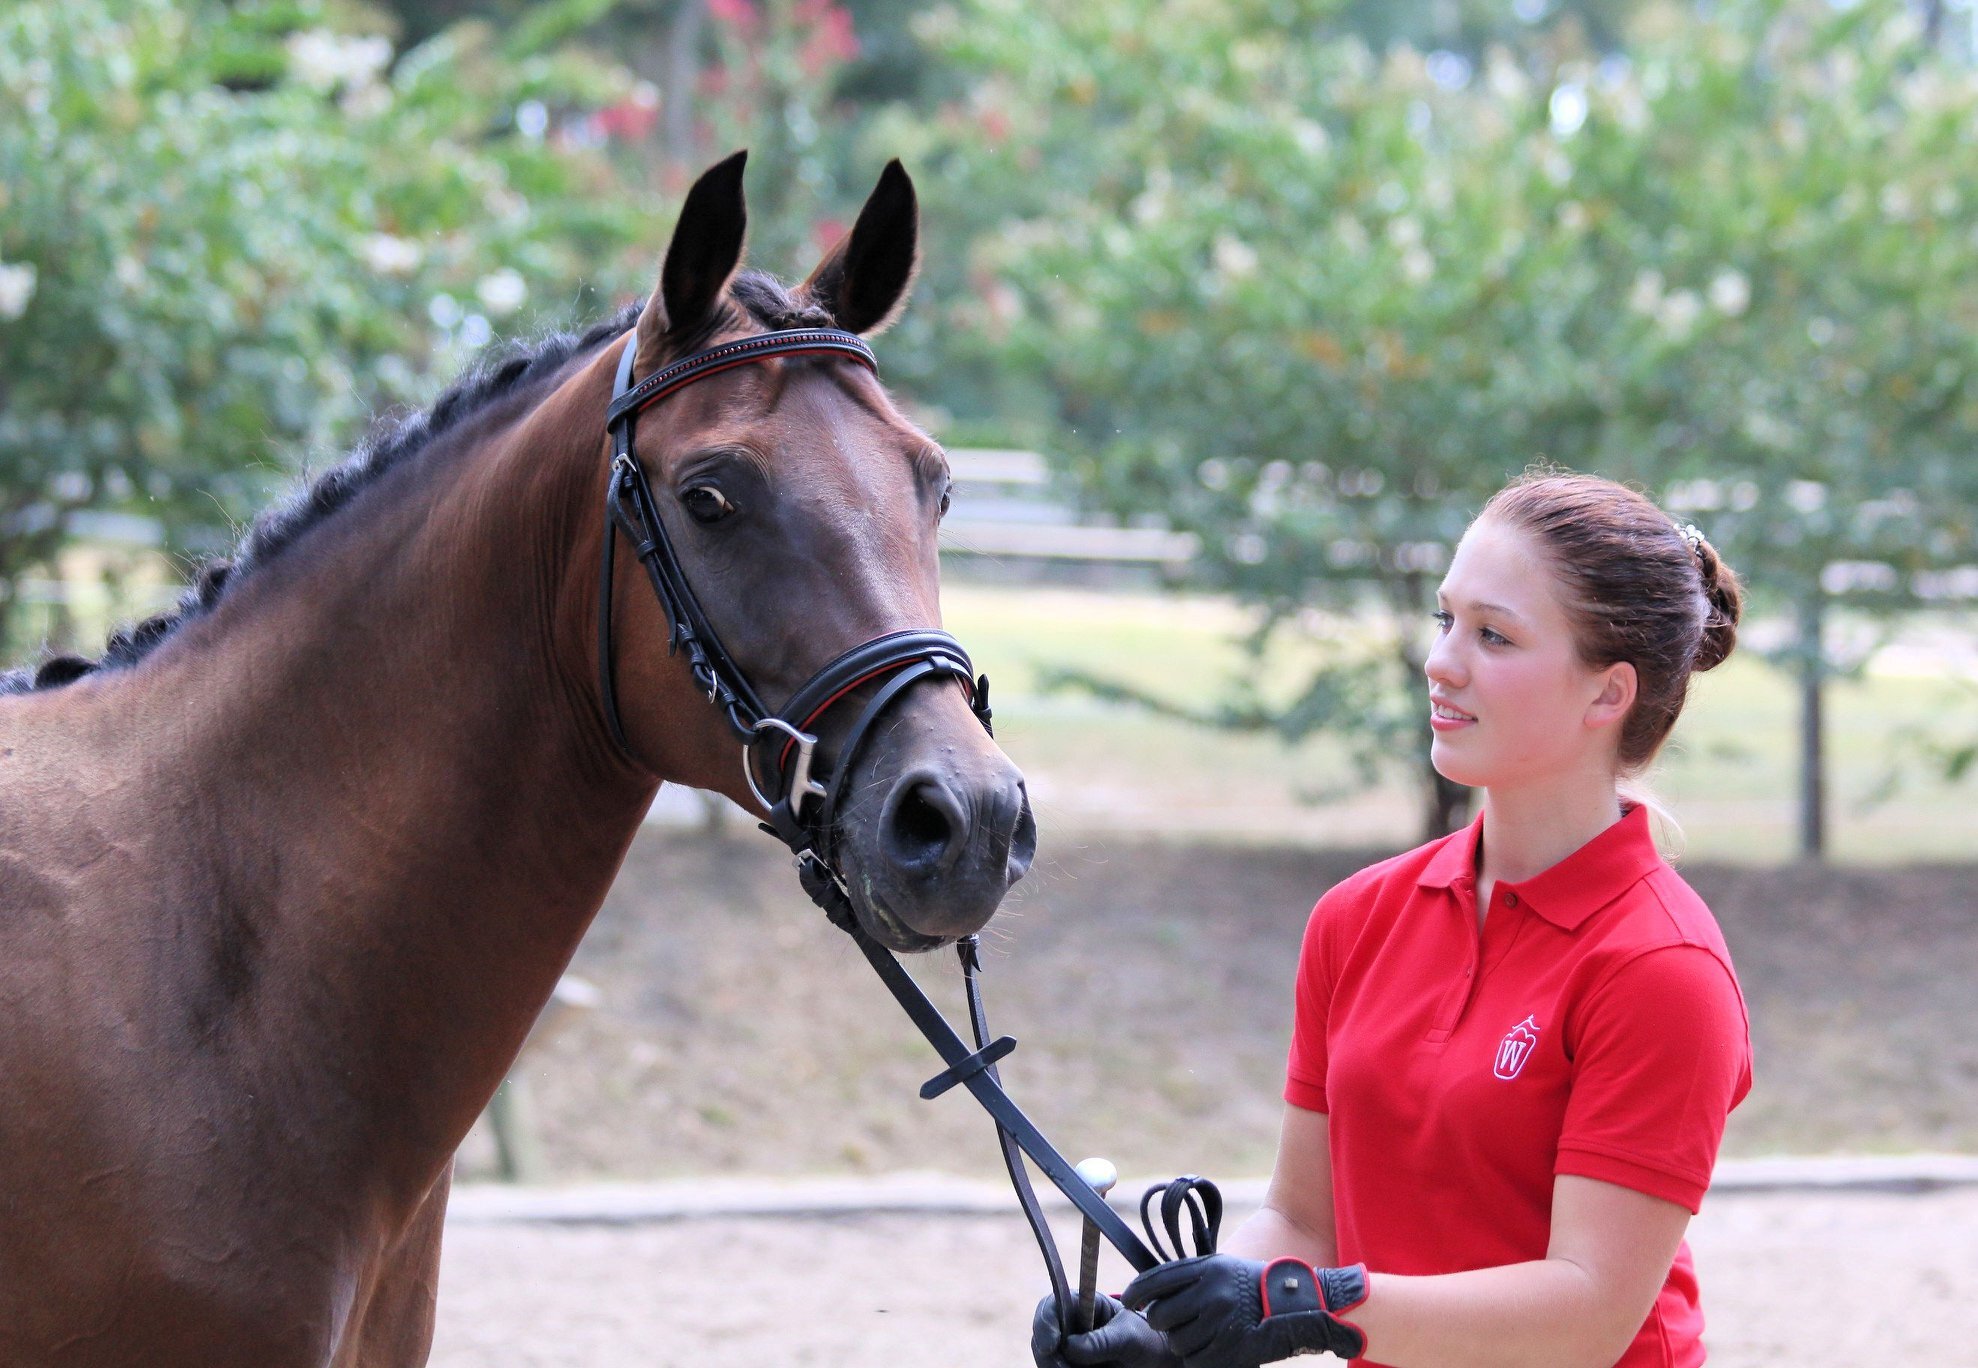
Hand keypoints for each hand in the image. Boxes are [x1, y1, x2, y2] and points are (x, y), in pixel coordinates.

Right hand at [1033, 1291, 1182, 1367]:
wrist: (1156, 1363)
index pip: (1051, 1306)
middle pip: (1041, 1338)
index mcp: (1080, 1305)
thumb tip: (1070, 1347)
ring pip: (1046, 1362)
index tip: (1052, 1345)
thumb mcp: (1130, 1336)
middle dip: (1048, 1356)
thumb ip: (1103, 1340)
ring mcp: (1067, 1351)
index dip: (1045, 1322)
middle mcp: (1068, 1327)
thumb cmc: (1147, 1339)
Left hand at [1122, 1254, 1368, 1367]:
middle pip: (1160, 1316)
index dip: (1136, 1293)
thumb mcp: (1222, 1267)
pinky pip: (1195, 1361)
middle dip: (1161, 1322)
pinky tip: (1212, 1347)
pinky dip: (1198, 1359)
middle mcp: (1212, 1292)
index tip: (1128, 1302)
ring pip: (1176, 1342)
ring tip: (1202, 1334)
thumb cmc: (1253, 1285)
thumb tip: (1149, 1295)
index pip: (1156, 1280)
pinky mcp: (1232, 1349)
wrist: (1298, 1304)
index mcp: (1208, 1268)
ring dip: (1183, 1343)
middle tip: (1174, 1322)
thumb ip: (1188, 1277)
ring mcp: (1222, 1321)